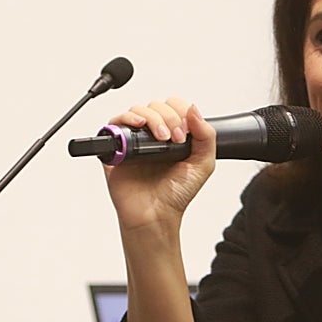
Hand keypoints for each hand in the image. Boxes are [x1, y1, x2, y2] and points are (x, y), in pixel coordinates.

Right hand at [103, 98, 216, 235]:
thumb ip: (206, 136)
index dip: (180, 111)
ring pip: (138, 110)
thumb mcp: (203, 164)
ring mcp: (135, 141)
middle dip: (169, 117)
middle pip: (156, 106)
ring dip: (152, 117)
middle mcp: (153, 136)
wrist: (156, 215)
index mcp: (173, 136)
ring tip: (161, 138)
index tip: (185, 132)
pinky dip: (126, 118)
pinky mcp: (117, 149)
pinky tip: (138, 126)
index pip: (174, 107)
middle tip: (175, 139)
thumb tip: (194, 109)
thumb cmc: (176, 195)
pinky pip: (115, 123)